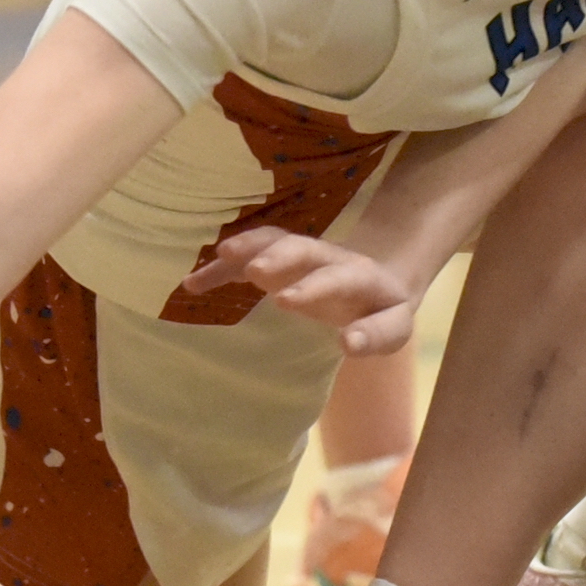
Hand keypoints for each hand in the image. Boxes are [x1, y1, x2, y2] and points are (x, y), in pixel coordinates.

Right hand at [181, 225, 420, 354]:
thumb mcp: (393, 326)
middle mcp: (328, 256)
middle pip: (303, 248)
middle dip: (279, 257)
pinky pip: (247, 256)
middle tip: (255, 272)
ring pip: (274, 242)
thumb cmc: (381, 309)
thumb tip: (348, 343)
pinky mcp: (276, 260)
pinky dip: (221, 266)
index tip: (285, 302)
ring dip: (248, 247)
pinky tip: (192, 283)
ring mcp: (299, 254)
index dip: (314, 286)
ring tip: (221, 254)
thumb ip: (378, 336)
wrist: (377, 278)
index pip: (340, 277)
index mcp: (360, 275)